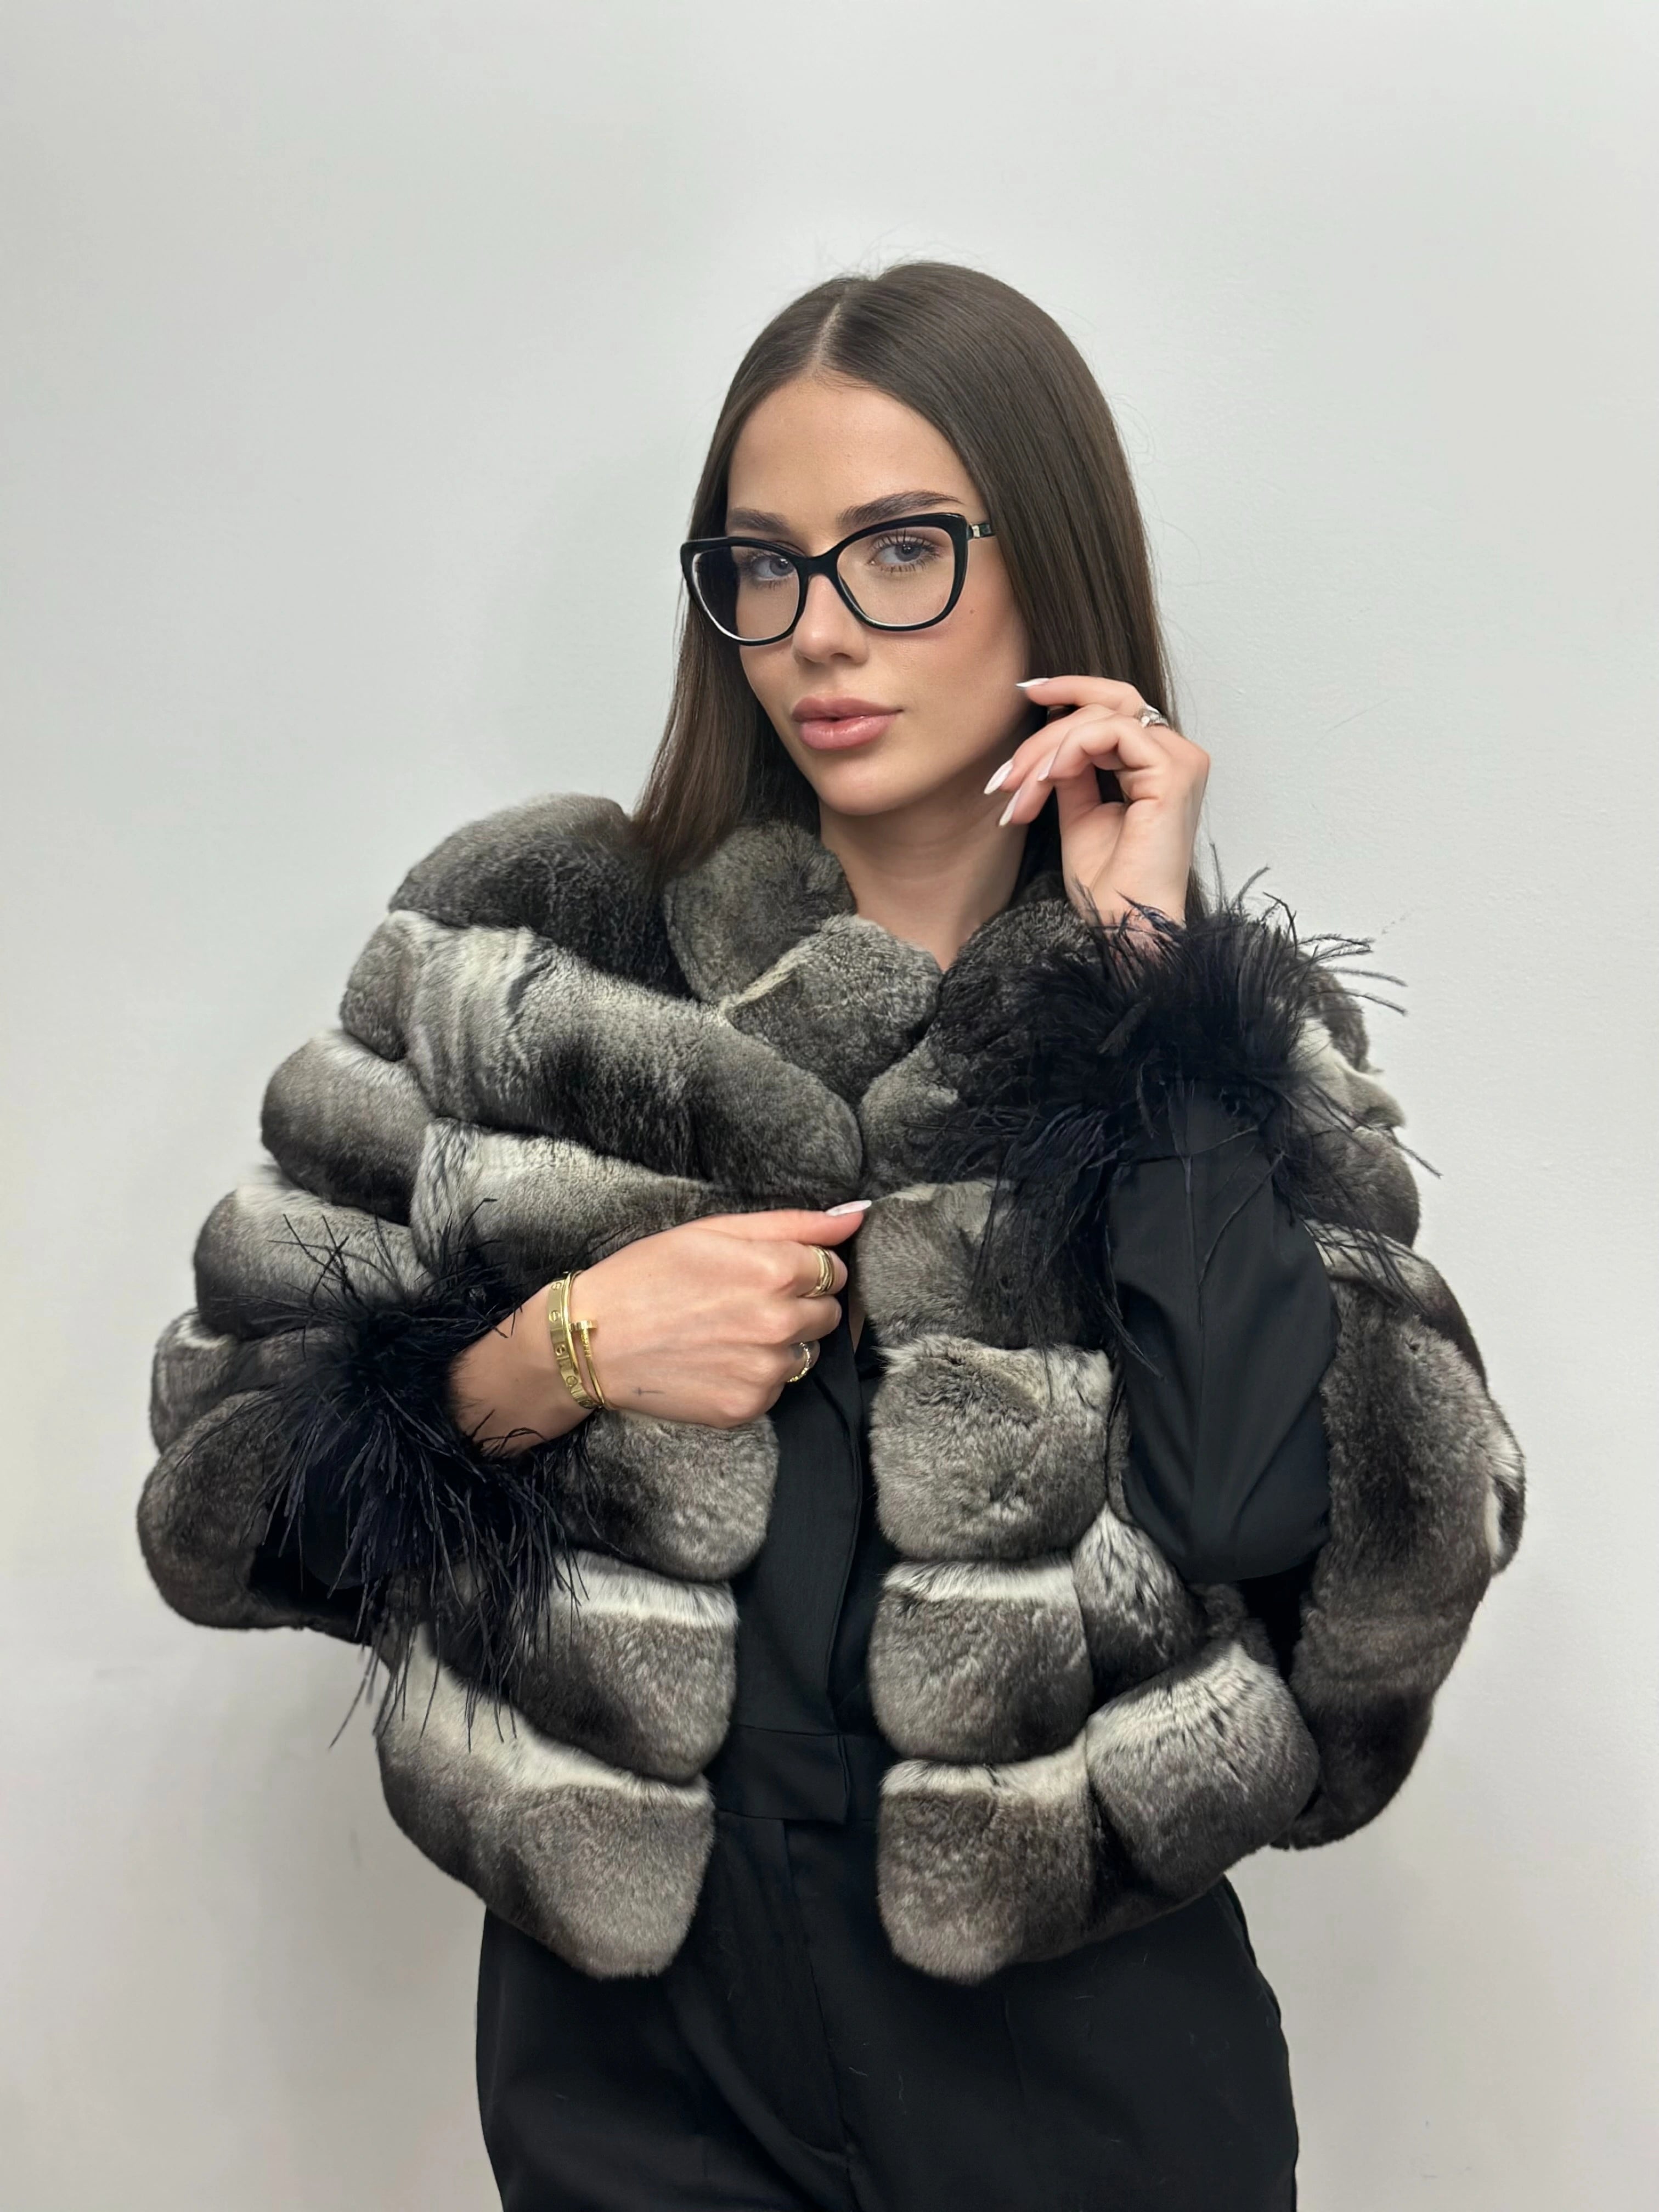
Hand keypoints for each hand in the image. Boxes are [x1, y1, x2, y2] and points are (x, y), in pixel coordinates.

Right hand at [448, 1205, 866, 1450]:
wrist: (591, 1340)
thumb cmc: (648, 1274)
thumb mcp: (715, 1231)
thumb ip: (794, 1223)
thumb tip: (857, 1214)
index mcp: (776, 1270)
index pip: (836, 1271)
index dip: (808, 1270)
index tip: (775, 1272)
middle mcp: (779, 1323)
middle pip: (830, 1314)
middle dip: (802, 1306)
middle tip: (749, 1302)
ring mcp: (766, 1371)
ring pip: (808, 1354)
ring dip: (783, 1343)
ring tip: (730, 1332)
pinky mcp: (748, 1407)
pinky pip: (779, 1389)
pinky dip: (757, 1375)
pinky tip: (718, 1361)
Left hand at [986, 675, 1208, 929]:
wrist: (1121, 925)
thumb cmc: (1106, 883)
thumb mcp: (1078, 810)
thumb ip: (1071, 767)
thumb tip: (1051, 729)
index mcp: (1158, 764)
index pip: (1116, 706)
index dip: (1072, 691)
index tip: (1026, 694)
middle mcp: (1176, 756)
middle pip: (1107, 704)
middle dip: (1046, 732)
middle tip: (1006, 775)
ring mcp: (1180, 761)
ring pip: (1104, 715)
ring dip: (1047, 749)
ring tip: (1018, 790)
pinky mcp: (1173, 773)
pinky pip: (1113, 732)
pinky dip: (1071, 748)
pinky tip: (1047, 778)